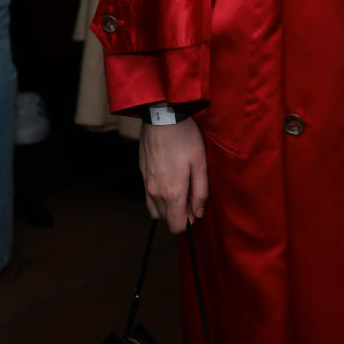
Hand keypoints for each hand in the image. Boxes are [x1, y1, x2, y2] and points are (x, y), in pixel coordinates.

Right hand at [138, 119, 208, 233]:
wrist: (161, 117)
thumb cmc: (185, 138)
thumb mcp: (201, 163)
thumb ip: (201, 192)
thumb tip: (198, 213)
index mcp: (172, 193)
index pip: (176, 226)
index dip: (189, 221)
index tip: (196, 207)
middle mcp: (155, 193)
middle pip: (166, 219)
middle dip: (179, 214)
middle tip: (191, 194)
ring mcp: (146, 184)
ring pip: (155, 210)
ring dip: (168, 206)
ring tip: (180, 187)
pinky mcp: (142, 173)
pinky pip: (148, 196)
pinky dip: (158, 196)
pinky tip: (169, 178)